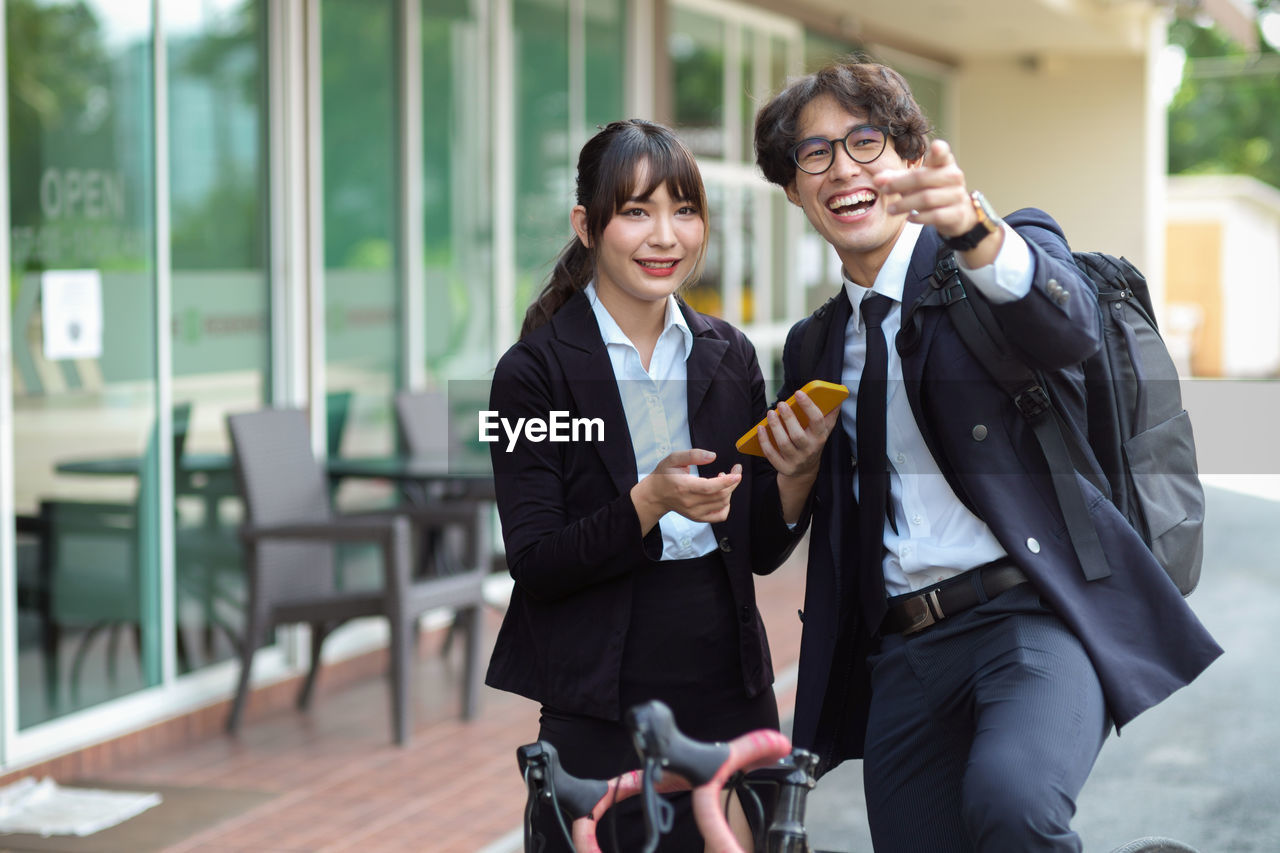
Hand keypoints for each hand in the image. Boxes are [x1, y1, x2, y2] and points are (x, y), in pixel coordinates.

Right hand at [631, 449, 741, 531]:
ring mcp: (695, 513)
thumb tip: (712, 456)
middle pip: (720, 496)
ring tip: (722, 479)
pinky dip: (727, 505)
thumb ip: (692, 455)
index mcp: (684, 487)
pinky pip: (720, 516)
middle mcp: (690, 502)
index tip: (737, 472)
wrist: (656, 495)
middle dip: (732, 482)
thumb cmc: (664, 475)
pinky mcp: (699, 518)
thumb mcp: (673, 459)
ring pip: (722, 504)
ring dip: (729, 490)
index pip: (710, 488)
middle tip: (734, 471)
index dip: (726, 481)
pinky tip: (722, 495)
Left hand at [756, 389, 838, 478]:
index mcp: (820, 437)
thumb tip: (837, 398)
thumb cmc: (813, 442)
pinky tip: (760, 428)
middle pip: (797, 435)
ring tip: (770, 413)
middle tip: (780, 404)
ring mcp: (796, 460)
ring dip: (775, 427)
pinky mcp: (784, 467)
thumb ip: (830, 415)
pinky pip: (772, 454)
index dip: (808, 406)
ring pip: (784, 444)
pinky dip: (764, 441)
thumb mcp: (824, 430)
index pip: (817, 421)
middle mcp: (809, 450)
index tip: (798, 393)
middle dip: (788, 418)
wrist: (806, 470)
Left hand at [875, 139, 1002, 264]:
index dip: (940, 150)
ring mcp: (957, 195)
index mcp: (944, 163)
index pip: (943, 154)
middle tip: (883, 190)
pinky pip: (935, 216)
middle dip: (899, 184)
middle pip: (922, 178)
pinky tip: (909, 218)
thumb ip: (896, 178)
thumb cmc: (931, 190)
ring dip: (904, 204)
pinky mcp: (957, 213)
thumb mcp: (915, 181)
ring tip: (890, 209)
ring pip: (926, 198)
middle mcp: (953, 176)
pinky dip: (919, 217)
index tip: (936, 147)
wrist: (957, 214)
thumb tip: (877, 179)